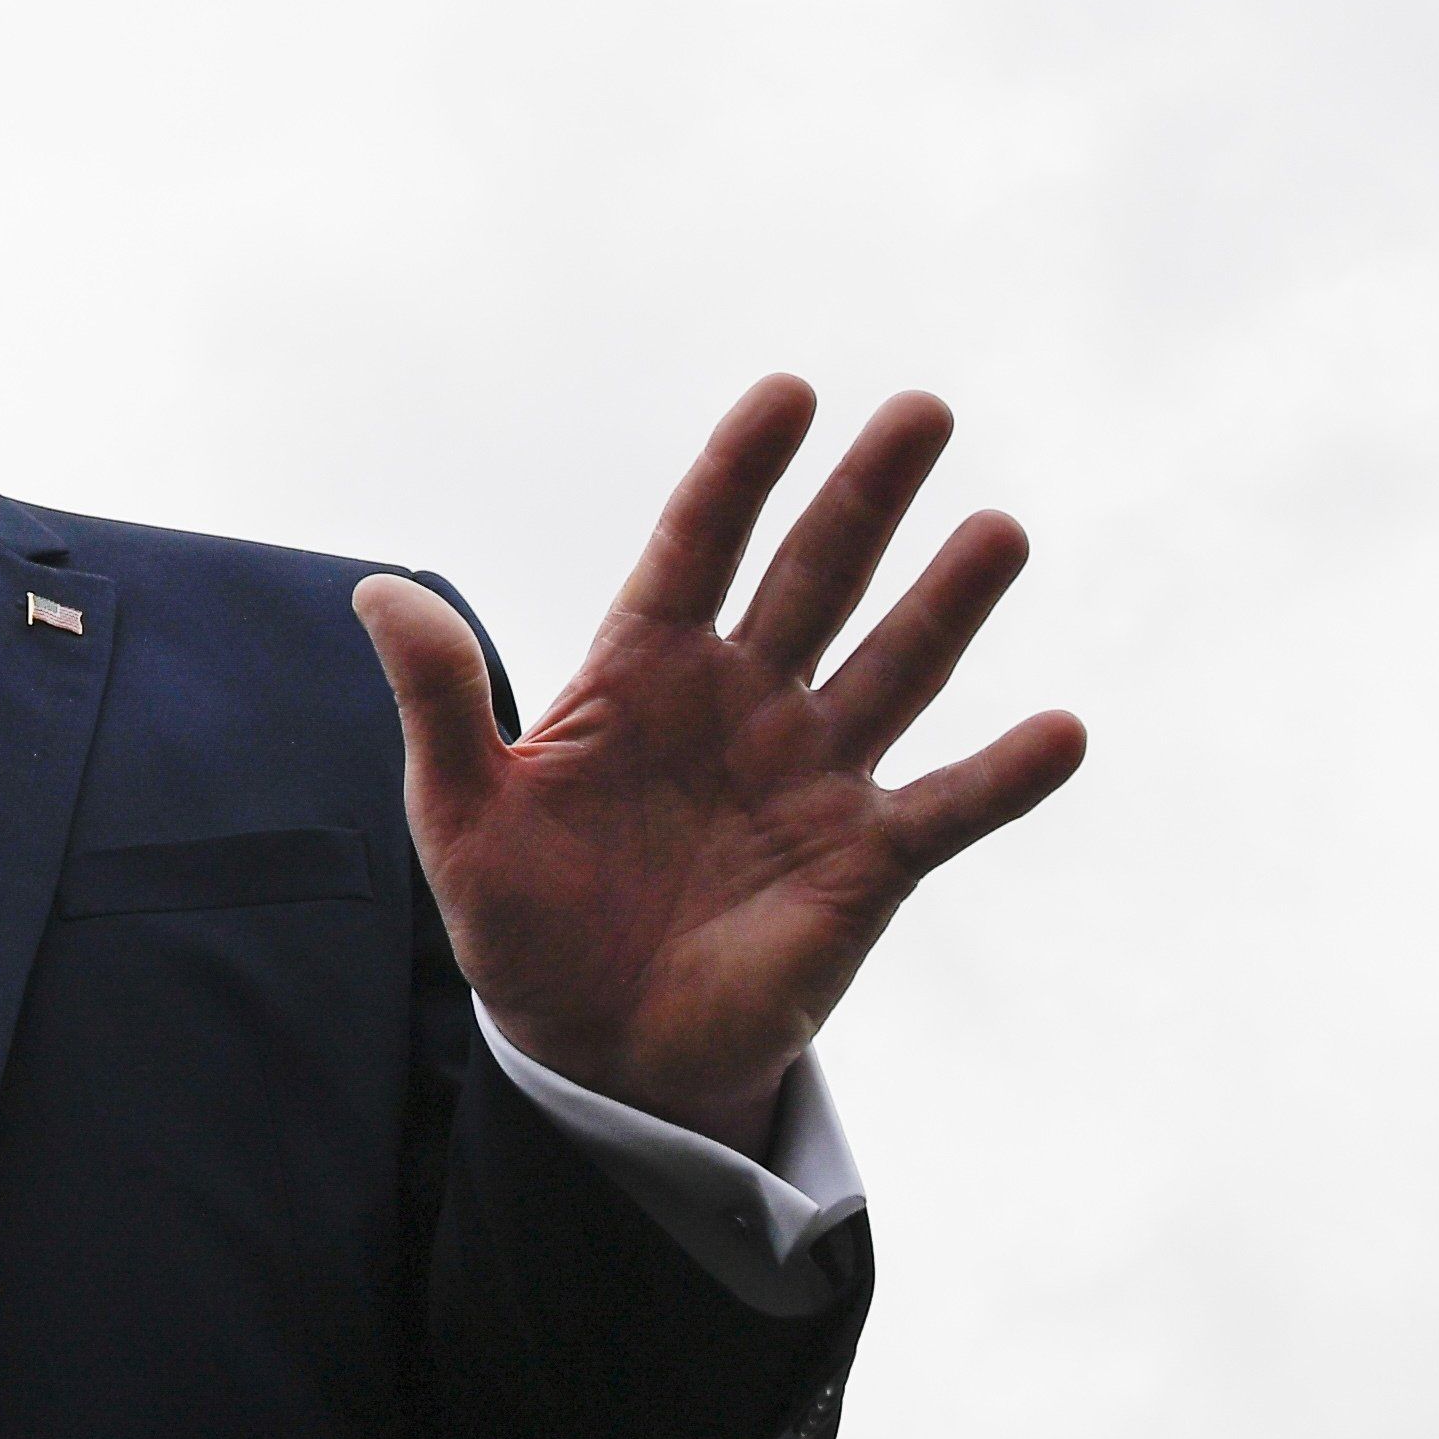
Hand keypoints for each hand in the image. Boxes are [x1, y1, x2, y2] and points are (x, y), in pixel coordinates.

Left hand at [352, 376, 1086, 1156]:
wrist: (589, 1045)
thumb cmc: (522, 917)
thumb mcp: (460, 811)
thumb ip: (439, 700)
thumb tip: (377, 591)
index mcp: (642, 673)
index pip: (697, 547)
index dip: (739, 472)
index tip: (789, 393)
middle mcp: (741, 703)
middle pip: (812, 579)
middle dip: (864, 499)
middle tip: (921, 410)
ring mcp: (811, 776)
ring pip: (893, 669)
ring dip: (948, 604)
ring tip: (997, 530)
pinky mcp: (864, 863)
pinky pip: (946, 809)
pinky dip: (1004, 775)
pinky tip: (1061, 729)